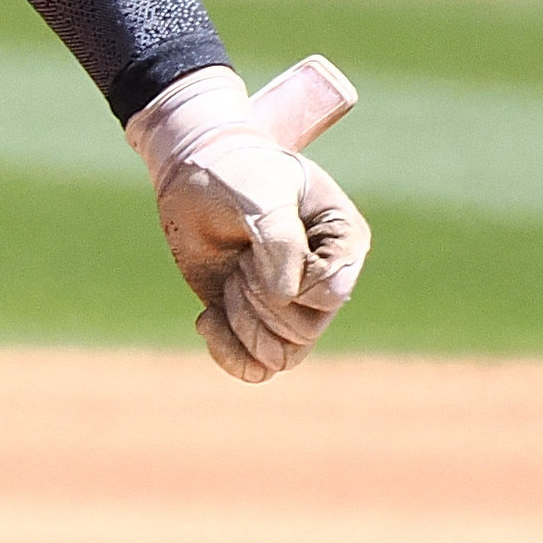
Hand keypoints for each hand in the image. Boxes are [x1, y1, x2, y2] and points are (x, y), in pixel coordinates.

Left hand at [124, 55, 366, 383]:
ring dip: (241, 323)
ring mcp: (293, 306)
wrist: (198, 174)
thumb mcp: (262, 193)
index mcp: (344, 242)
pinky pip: (256, 368)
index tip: (260, 244)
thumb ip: (281, 241)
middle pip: (303, 330)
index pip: (329, 294)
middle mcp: (326, 281)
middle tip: (239, 258)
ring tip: (227, 282)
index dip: (288, 281)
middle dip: (257, 299)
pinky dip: (228, 353)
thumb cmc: (238, 173)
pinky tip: (206, 317)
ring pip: (280, 355)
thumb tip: (287, 298)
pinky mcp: (257, 323)